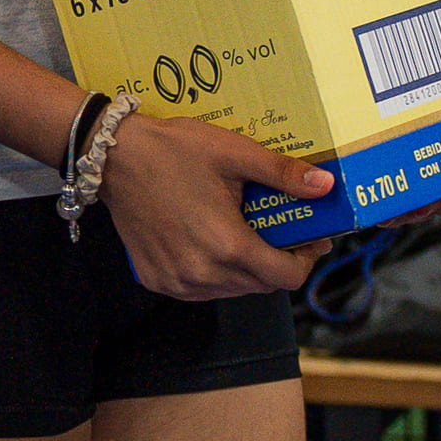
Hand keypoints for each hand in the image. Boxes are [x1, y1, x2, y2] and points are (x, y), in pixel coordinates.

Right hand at [98, 110, 335, 300]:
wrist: (114, 157)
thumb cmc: (174, 150)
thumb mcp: (234, 153)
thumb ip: (283, 174)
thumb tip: (326, 186)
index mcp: (227, 245)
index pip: (286, 277)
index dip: (305, 259)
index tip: (310, 237)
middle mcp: (202, 274)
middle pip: (262, 285)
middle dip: (279, 261)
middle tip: (281, 228)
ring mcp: (177, 282)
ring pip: (232, 290)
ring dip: (248, 269)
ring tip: (246, 232)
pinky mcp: (157, 280)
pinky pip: (201, 289)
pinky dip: (215, 273)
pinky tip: (212, 241)